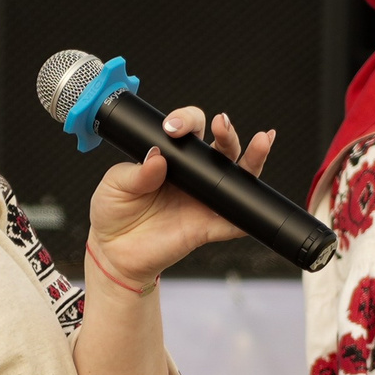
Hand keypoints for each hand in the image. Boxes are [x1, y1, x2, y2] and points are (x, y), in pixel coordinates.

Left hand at [83, 107, 273, 290]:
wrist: (113, 252)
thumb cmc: (114, 212)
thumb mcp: (115, 184)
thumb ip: (136, 172)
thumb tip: (157, 157)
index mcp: (172, 159)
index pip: (189, 130)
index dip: (186, 122)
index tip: (173, 128)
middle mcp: (194, 176)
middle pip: (222, 149)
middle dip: (228, 132)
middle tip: (222, 124)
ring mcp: (203, 201)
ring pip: (238, 178)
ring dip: (253, 158)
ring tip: (262, 142)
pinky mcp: (206, 228)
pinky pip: (233, 222)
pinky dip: (248, 214)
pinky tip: (257, 200)